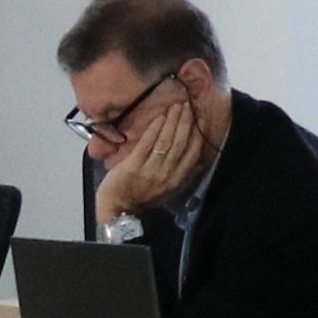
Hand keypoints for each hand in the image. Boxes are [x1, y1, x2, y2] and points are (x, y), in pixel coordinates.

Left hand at [91, 82, 222, 229]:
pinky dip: (154, 129)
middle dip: (185, 123)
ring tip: (175, 107)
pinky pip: (147, 144)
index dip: (197, 135)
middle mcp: (166, 175)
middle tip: (186, 106)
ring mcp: (150, 171)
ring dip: (172, 122)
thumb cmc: (141, 198)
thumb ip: (180, 174)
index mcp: (176, 180)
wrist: (117, 210)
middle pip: (180, 144)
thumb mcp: (167, 190)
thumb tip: (196, 159)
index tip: (200, 119)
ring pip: (166, 142)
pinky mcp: (133, 166)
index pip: (192, 154)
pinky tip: (160, 117)